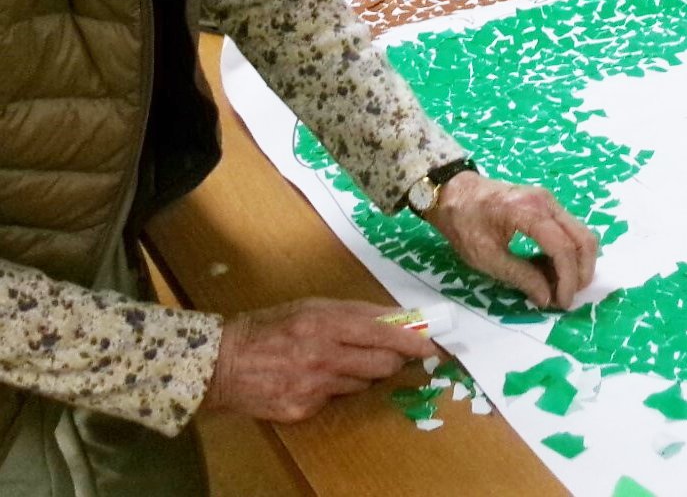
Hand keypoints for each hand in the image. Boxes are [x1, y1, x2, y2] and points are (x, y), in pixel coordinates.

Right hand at [205, 299, 437, 423]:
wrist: (222, 364)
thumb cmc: (271, 327)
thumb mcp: (312, 306)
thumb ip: (356, 312)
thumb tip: (399, 318)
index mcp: (325, 323)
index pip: (383, 333)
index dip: (412, 341)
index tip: (432, 344)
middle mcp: (322, 357)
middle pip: (383, 365)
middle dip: (393, 359)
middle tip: (391, 354)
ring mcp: (313, 387)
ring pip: (362, 384)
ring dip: (361, 373)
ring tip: (335, 361)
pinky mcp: (304, 411)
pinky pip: (336, 399)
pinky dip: (334, 389)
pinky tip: (313, 379)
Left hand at [428, 173, 597, 310]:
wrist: (453, 193)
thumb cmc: (464, 224)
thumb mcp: (486, 257)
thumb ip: (520, 277)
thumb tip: (547, 298)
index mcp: (529, 211)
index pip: (562, 248)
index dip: (567, 279)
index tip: (561, 303)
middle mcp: (547, 202)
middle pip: (583, 239)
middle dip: (581, 272)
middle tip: (567, 297)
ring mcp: (550, 201)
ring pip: (581, 233)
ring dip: (578, 263)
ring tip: (562, 286)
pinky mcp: (548, 204)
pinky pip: (570, 229)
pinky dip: (569, 252)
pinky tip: (554, 269)